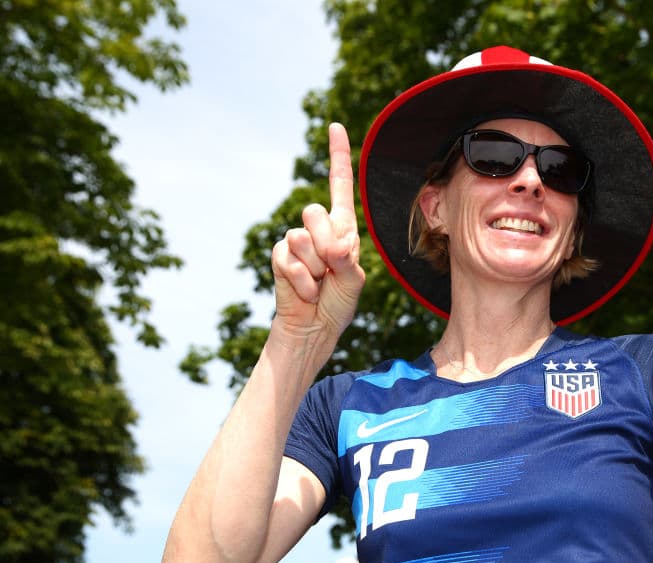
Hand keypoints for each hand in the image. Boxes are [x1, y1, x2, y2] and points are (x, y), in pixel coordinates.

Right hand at [271, 123, 365, 343]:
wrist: (316, 326)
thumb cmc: (339, 301)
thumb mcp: (353, 280)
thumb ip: (346, 260)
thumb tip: (331, 248)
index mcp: (343, 227)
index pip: (340, 185)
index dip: (338, 155)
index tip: (336, 125)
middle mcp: (319, 229)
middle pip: (314, 212)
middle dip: (326, 243)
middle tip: (331, 269)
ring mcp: (297, 242)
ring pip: (301, 237)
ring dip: (314, 267)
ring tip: (319, 282)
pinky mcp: (279, 257)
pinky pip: (288, 258)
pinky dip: (301, 280)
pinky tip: (306, 291)